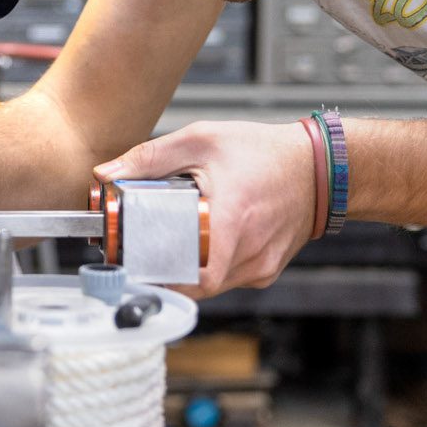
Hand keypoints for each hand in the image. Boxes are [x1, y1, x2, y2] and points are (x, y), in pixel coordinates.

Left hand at [93, 121, 317, 294]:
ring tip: (171, 245)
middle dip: (165, 272)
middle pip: (194, 284)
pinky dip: (212, 267)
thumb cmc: (263, 152)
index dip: (157, 278)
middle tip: (142, 255)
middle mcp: (249, 252)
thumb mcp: (201, 140)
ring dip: (188, 271)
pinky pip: (229, 279)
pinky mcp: (268, 270)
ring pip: (211, 286)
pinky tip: (206, 244)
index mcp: (230, 221)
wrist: (320, 168)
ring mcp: (261, 265)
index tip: (133, 267)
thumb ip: (150, 157)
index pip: (189, 277)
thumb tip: (107, 174)